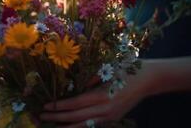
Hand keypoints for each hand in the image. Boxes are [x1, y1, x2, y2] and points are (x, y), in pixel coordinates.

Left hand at [40, 61, 155, 127]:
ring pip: (84, 125)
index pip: (76, 104)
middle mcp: (106, 110)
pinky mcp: (113, 119)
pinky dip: (79, 126)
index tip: (46, 106)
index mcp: (103, 96)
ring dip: (66, 126)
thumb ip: (88, 79)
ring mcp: (111, 117)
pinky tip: (69, 126)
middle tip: (42, 117)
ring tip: (52, 126)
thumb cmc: (127, 69)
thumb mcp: (107, 69)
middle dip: (58, 118)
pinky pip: (93, 125)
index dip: (60, 106)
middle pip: (77, 117)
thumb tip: (71, 87)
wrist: (149, 79)